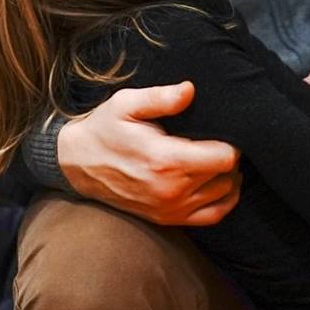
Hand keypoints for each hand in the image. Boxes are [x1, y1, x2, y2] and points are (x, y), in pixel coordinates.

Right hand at [56, 82, 241, 225]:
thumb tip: (190, 90)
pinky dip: (223, 201)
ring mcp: (170, 208)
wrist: (78, 164)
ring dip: (228, 177)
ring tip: (218, 158)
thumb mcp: (126, 104)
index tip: (223, 131)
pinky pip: (212, 216)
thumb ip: (160, 97)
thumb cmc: (105, 129)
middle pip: (227, 176)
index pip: (224, 158)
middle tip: (219, 141)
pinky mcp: (167, 219)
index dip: (231, 142)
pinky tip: (219, 183)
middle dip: (229, 157)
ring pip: (224, 195)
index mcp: (166, 160)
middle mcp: (172, 190)